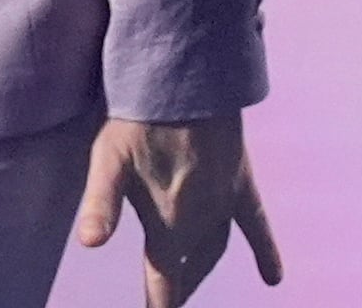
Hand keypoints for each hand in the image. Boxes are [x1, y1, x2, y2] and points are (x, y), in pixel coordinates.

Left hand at [75, 114, 282, 306]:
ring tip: (188, 284)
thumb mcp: (108, 161)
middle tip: (167, 300)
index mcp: (168, 224)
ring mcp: (223, 200)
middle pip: (188, 270)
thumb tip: (88, 243)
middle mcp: (200, 220)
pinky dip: (265, 251)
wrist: (184, 77)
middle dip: (177, 290)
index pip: (163, 284)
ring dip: (201, 271)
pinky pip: (256, 224)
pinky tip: (273, 278)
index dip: (159, 307)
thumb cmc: (138, 120)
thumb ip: (99, 205)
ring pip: (215, 250)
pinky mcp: (241, 180)